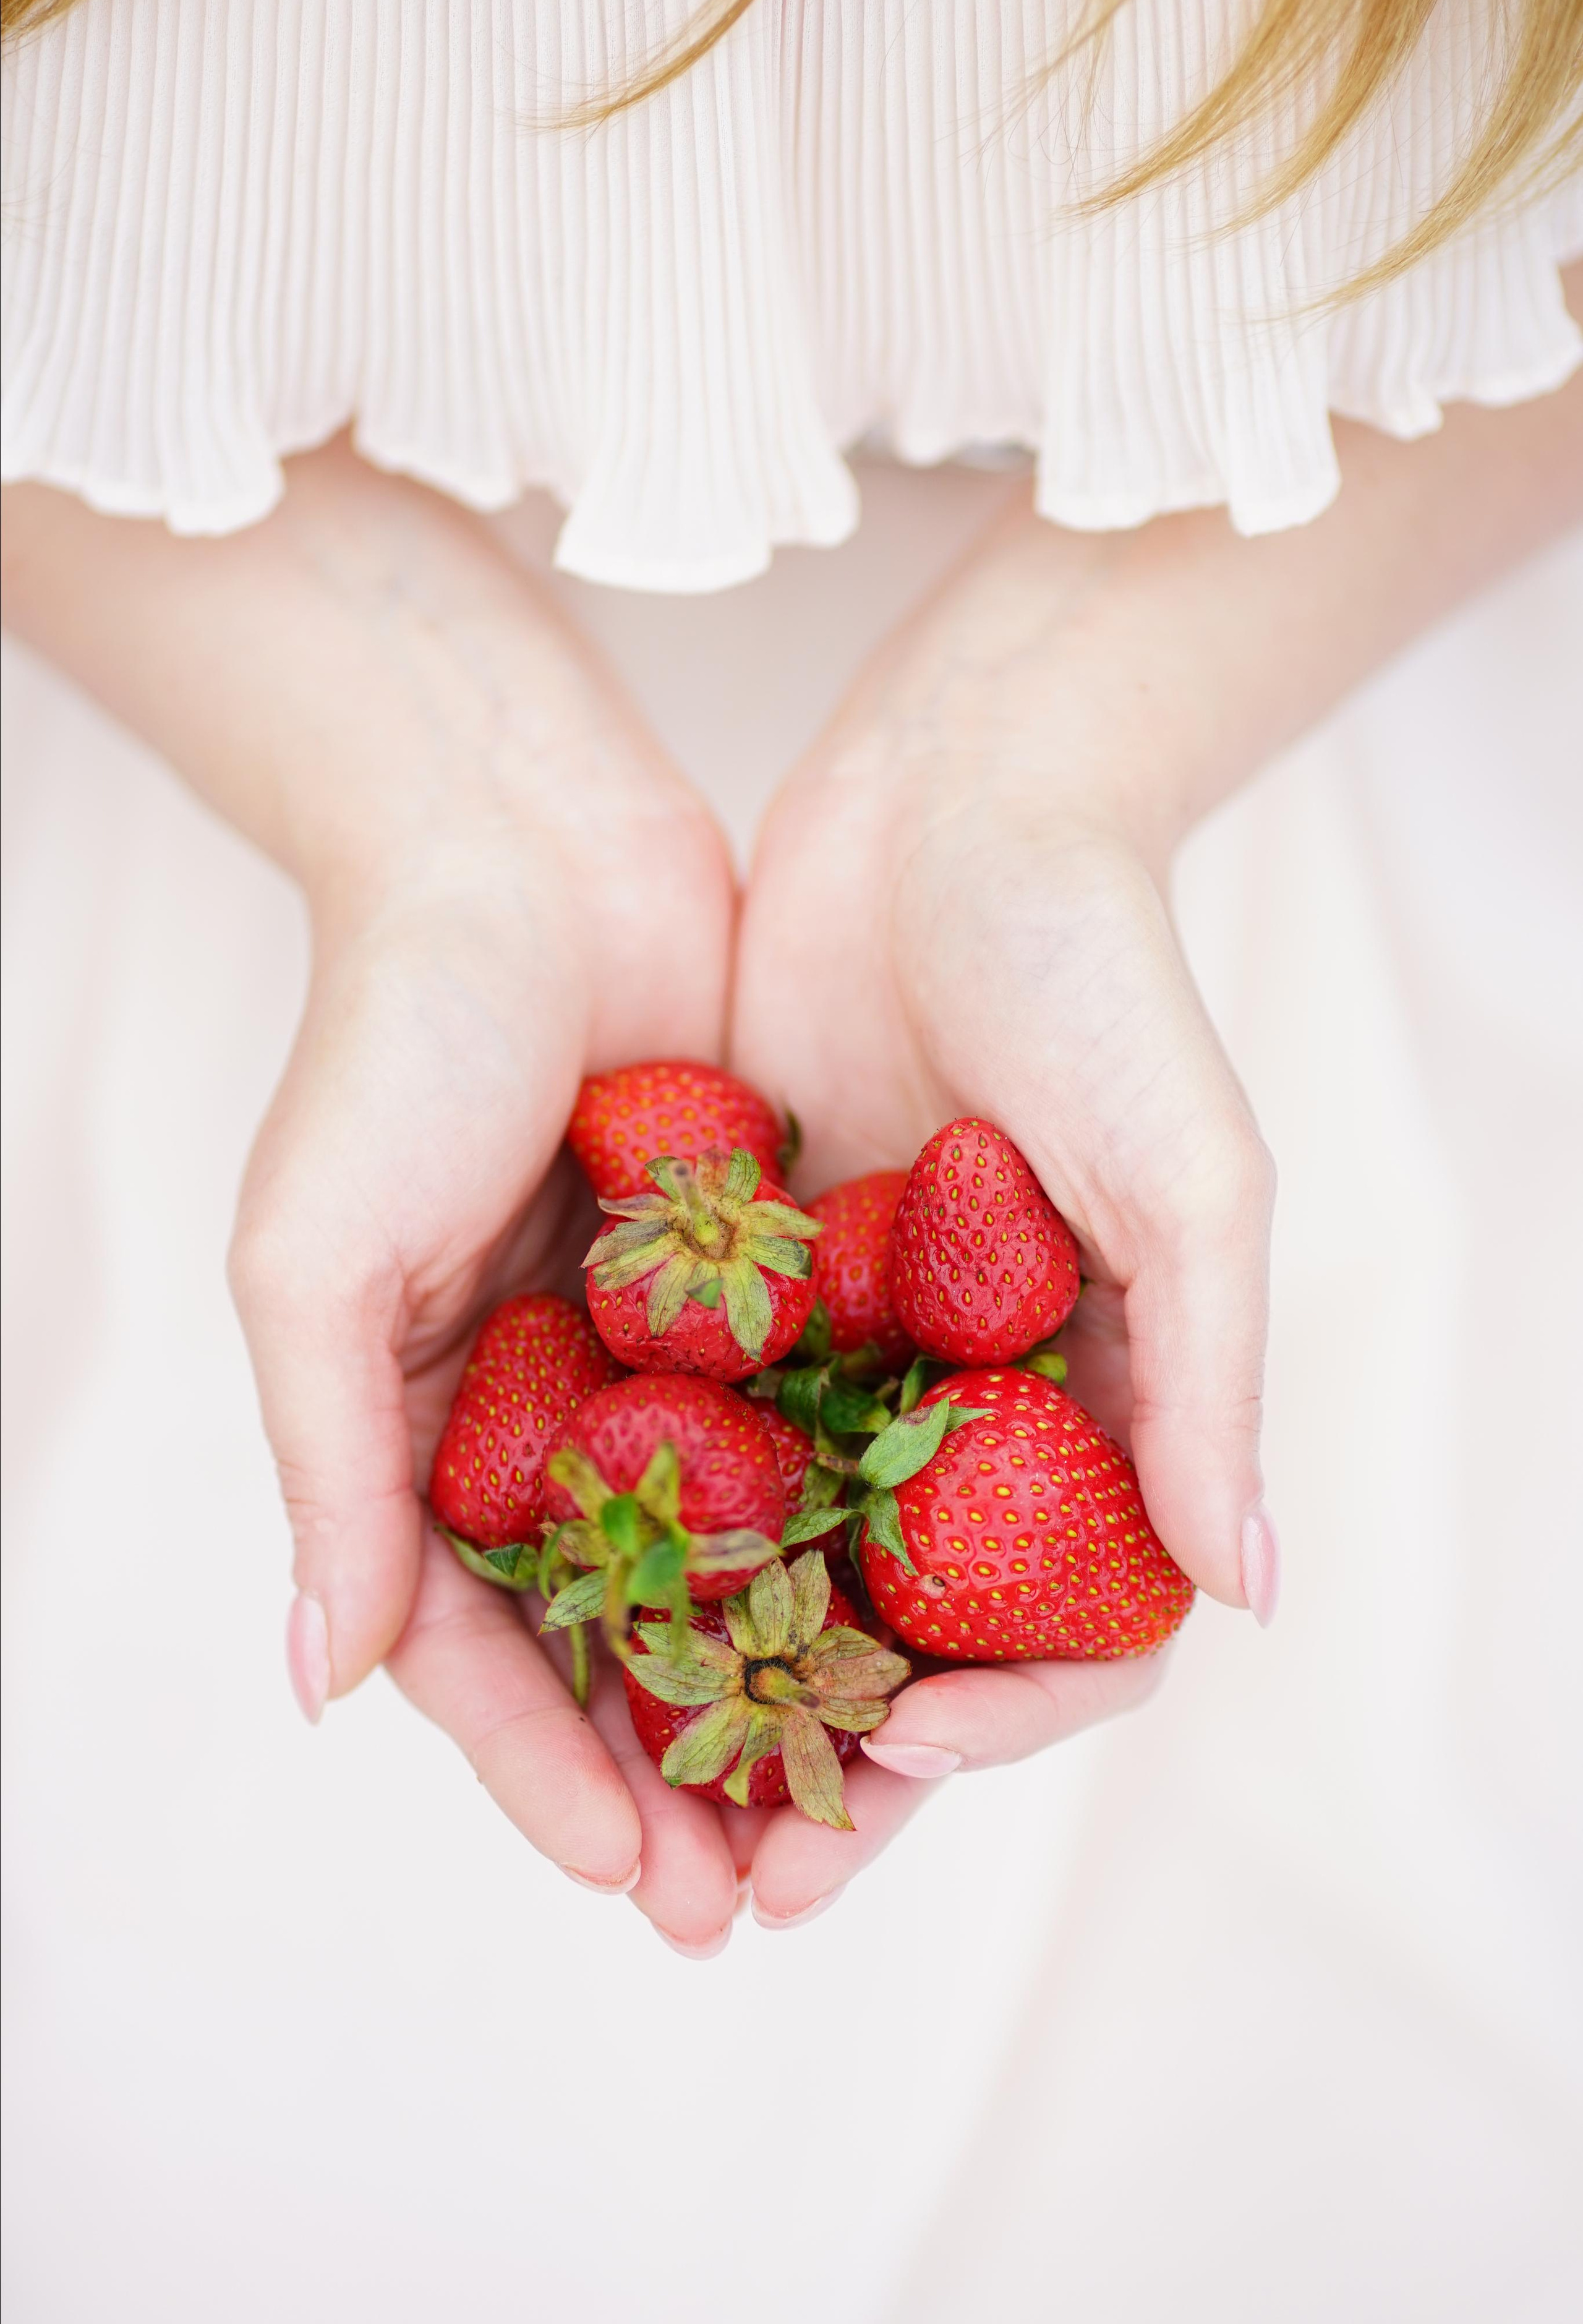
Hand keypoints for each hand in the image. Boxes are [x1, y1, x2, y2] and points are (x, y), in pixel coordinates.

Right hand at [4, 444, 780, 1947]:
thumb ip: (330, 1472)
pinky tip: (931, 1619)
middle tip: (759, 1905)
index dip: (551, 1778)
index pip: (487, 1651)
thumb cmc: (388, 1043)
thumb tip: (319, 1685)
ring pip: (734, 1564)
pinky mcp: (762, 1282)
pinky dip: (859, 1528)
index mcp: (425, 1432)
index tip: (637, 1883)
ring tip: (862, 1818)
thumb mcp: (313, 1265)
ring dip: (783, 1691)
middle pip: (622, 1640)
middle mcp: (547, 1413)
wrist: (524, 842)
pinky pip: (815, 1431)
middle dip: (682, 1776)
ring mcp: (661, 1353)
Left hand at [728, 501, 1276, 1921]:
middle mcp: (969, 1396)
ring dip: (721, 1699)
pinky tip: (568, 1620)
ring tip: (636, 1812)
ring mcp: (853, 1345)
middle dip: (834, 1769)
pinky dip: (647, 1539)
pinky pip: (694, 1440)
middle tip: (737, 1894)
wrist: (958, 802)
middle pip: (905, 1630)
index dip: (1000, 1715)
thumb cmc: (1106, 979)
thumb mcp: (1191, 1181)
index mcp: (1094, 1399)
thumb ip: (1211, 1385)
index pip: (1065, 1618)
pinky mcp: (746, 1280)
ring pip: (783, 1566)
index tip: (904, 1753)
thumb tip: (1247, 1592)